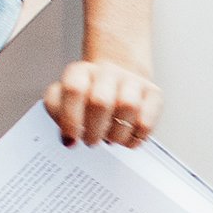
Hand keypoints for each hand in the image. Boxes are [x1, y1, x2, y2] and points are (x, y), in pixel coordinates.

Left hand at [44, 56, 160, 145]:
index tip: (71, 137)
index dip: (71, 118)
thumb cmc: (88, 96)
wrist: (117, 80)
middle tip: (91, 141)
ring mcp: (132, 81)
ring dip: (116, 134)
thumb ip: (59, 115)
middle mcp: (107, 71)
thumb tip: (69, 139)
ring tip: (110, 139)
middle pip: (101, 101)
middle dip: (94, 130)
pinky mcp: (153, 94)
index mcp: (81, 72)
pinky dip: (135, 136)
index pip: (74, 90)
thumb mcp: (64, 100)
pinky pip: (147, 120)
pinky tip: (127, 137)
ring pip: (128, 107)